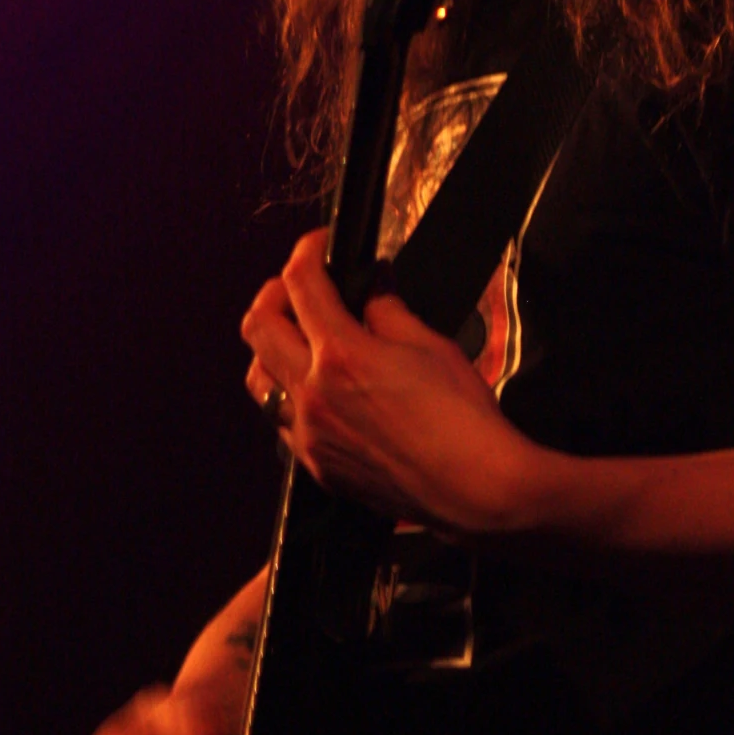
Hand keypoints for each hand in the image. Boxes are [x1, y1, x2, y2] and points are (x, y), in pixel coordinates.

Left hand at [241, 228, 540, 535]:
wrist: (476, 489)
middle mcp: (312, 394)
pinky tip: (319, 389)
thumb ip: (389, 310)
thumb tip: (373, 287)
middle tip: (300, 286)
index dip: (307, 251)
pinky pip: (282, 422)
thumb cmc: (464, 420)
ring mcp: (309, 435)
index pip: (301, 284)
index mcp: (341, 356)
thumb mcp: (431, 346)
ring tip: (299, 339)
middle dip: (275, 294)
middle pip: (258, 326)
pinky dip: (290, 394)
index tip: (320, 244)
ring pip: (258, 379)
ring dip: (270, 348)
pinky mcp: (317, 466)